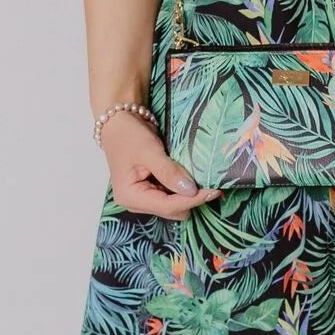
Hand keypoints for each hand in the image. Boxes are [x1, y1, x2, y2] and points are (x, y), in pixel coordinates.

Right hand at [99, 112, 220, 215]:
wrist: (120, 123)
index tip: (214, 191)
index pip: (168, 206)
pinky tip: (193, 180)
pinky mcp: (152, 191)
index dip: (192, 200)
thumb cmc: (129, 135)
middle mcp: (136, 202)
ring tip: (205, 182)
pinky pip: (172, 197)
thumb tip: (191, 190)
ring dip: (189, 196)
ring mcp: (144, 198)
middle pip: (172, 211)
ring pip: (174, 207)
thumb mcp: (150, 151)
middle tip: (211, 185)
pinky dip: (183, 190)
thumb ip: (169, 172)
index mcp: (130, 196)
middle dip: (191, 200)